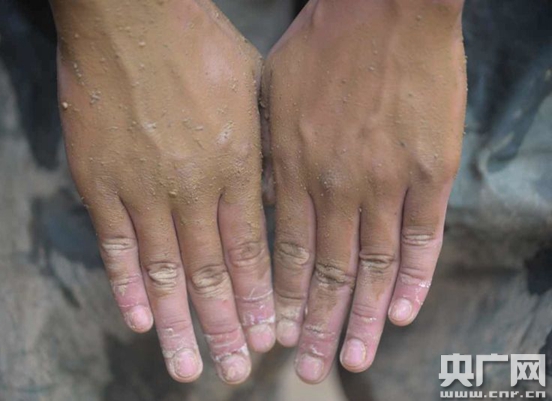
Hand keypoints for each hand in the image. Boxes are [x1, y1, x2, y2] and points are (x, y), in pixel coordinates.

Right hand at [51, 0, 273, 383]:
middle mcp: (194, 188)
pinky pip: (116, 245)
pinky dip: (129, 286)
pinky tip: (140, 320)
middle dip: (225, 326)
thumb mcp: (253, 93)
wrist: (133, 14)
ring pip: (167, 271)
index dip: (258, 298)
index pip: (251, 251)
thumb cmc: (200, 45)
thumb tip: (271, 192)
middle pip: (212, 273)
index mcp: (237, 166)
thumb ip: (261, 150)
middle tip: (236, 370)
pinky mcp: (99, 180)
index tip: (267, 336)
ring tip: (188, 367)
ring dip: (178, 324)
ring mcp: (144, 188)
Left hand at [262, 0, 465, 382]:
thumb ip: (269, 157)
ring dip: (363, 316)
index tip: (278, 333)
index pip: (286, 253)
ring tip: (354, 357)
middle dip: (317, 324)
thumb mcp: (271, 98)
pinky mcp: (429, 170)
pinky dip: (413, 277)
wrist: (384, 7)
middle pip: (326, 272)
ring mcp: (386, 181)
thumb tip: (266, 204)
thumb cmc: (321, 46)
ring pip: (372, 265)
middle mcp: (337, 186)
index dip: (283, 298)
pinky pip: (422, 236)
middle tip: (309, 368)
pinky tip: (401, 310)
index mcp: (294, 168)